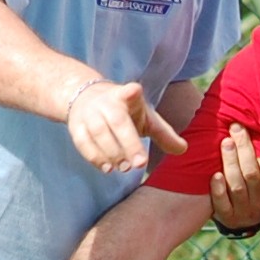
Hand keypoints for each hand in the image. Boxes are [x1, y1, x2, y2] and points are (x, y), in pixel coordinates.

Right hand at [63, 77, 188, 174]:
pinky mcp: (76, 126)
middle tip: (140, 164)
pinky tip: (108, 169)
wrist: (84, 96)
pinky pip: (83, 142)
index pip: (129, 92)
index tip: (134, 90)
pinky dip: (95, 157)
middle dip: (129, 143)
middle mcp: (106, 103)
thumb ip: (163, 134)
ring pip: (99, 133)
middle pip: (117, 121)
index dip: (131, 92)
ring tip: (125, 168)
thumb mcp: (145, 117)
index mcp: (126, 97)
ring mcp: (89, 114)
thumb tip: (183, 150)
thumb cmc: (124, 111)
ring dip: (112, 153)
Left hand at [209, 122, 259, 232]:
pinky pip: (223, 204)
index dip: (257, 148)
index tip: (242, 127)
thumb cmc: (252, 184)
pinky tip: (215, 175)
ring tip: (225, 144)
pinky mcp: (228, 218)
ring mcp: (245, 210)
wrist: (243, 218)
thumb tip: (244, 119)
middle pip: (252, 173)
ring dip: (230, 163)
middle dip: (243, 150)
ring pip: (238, 186)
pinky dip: (219, 189)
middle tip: (234, 130)